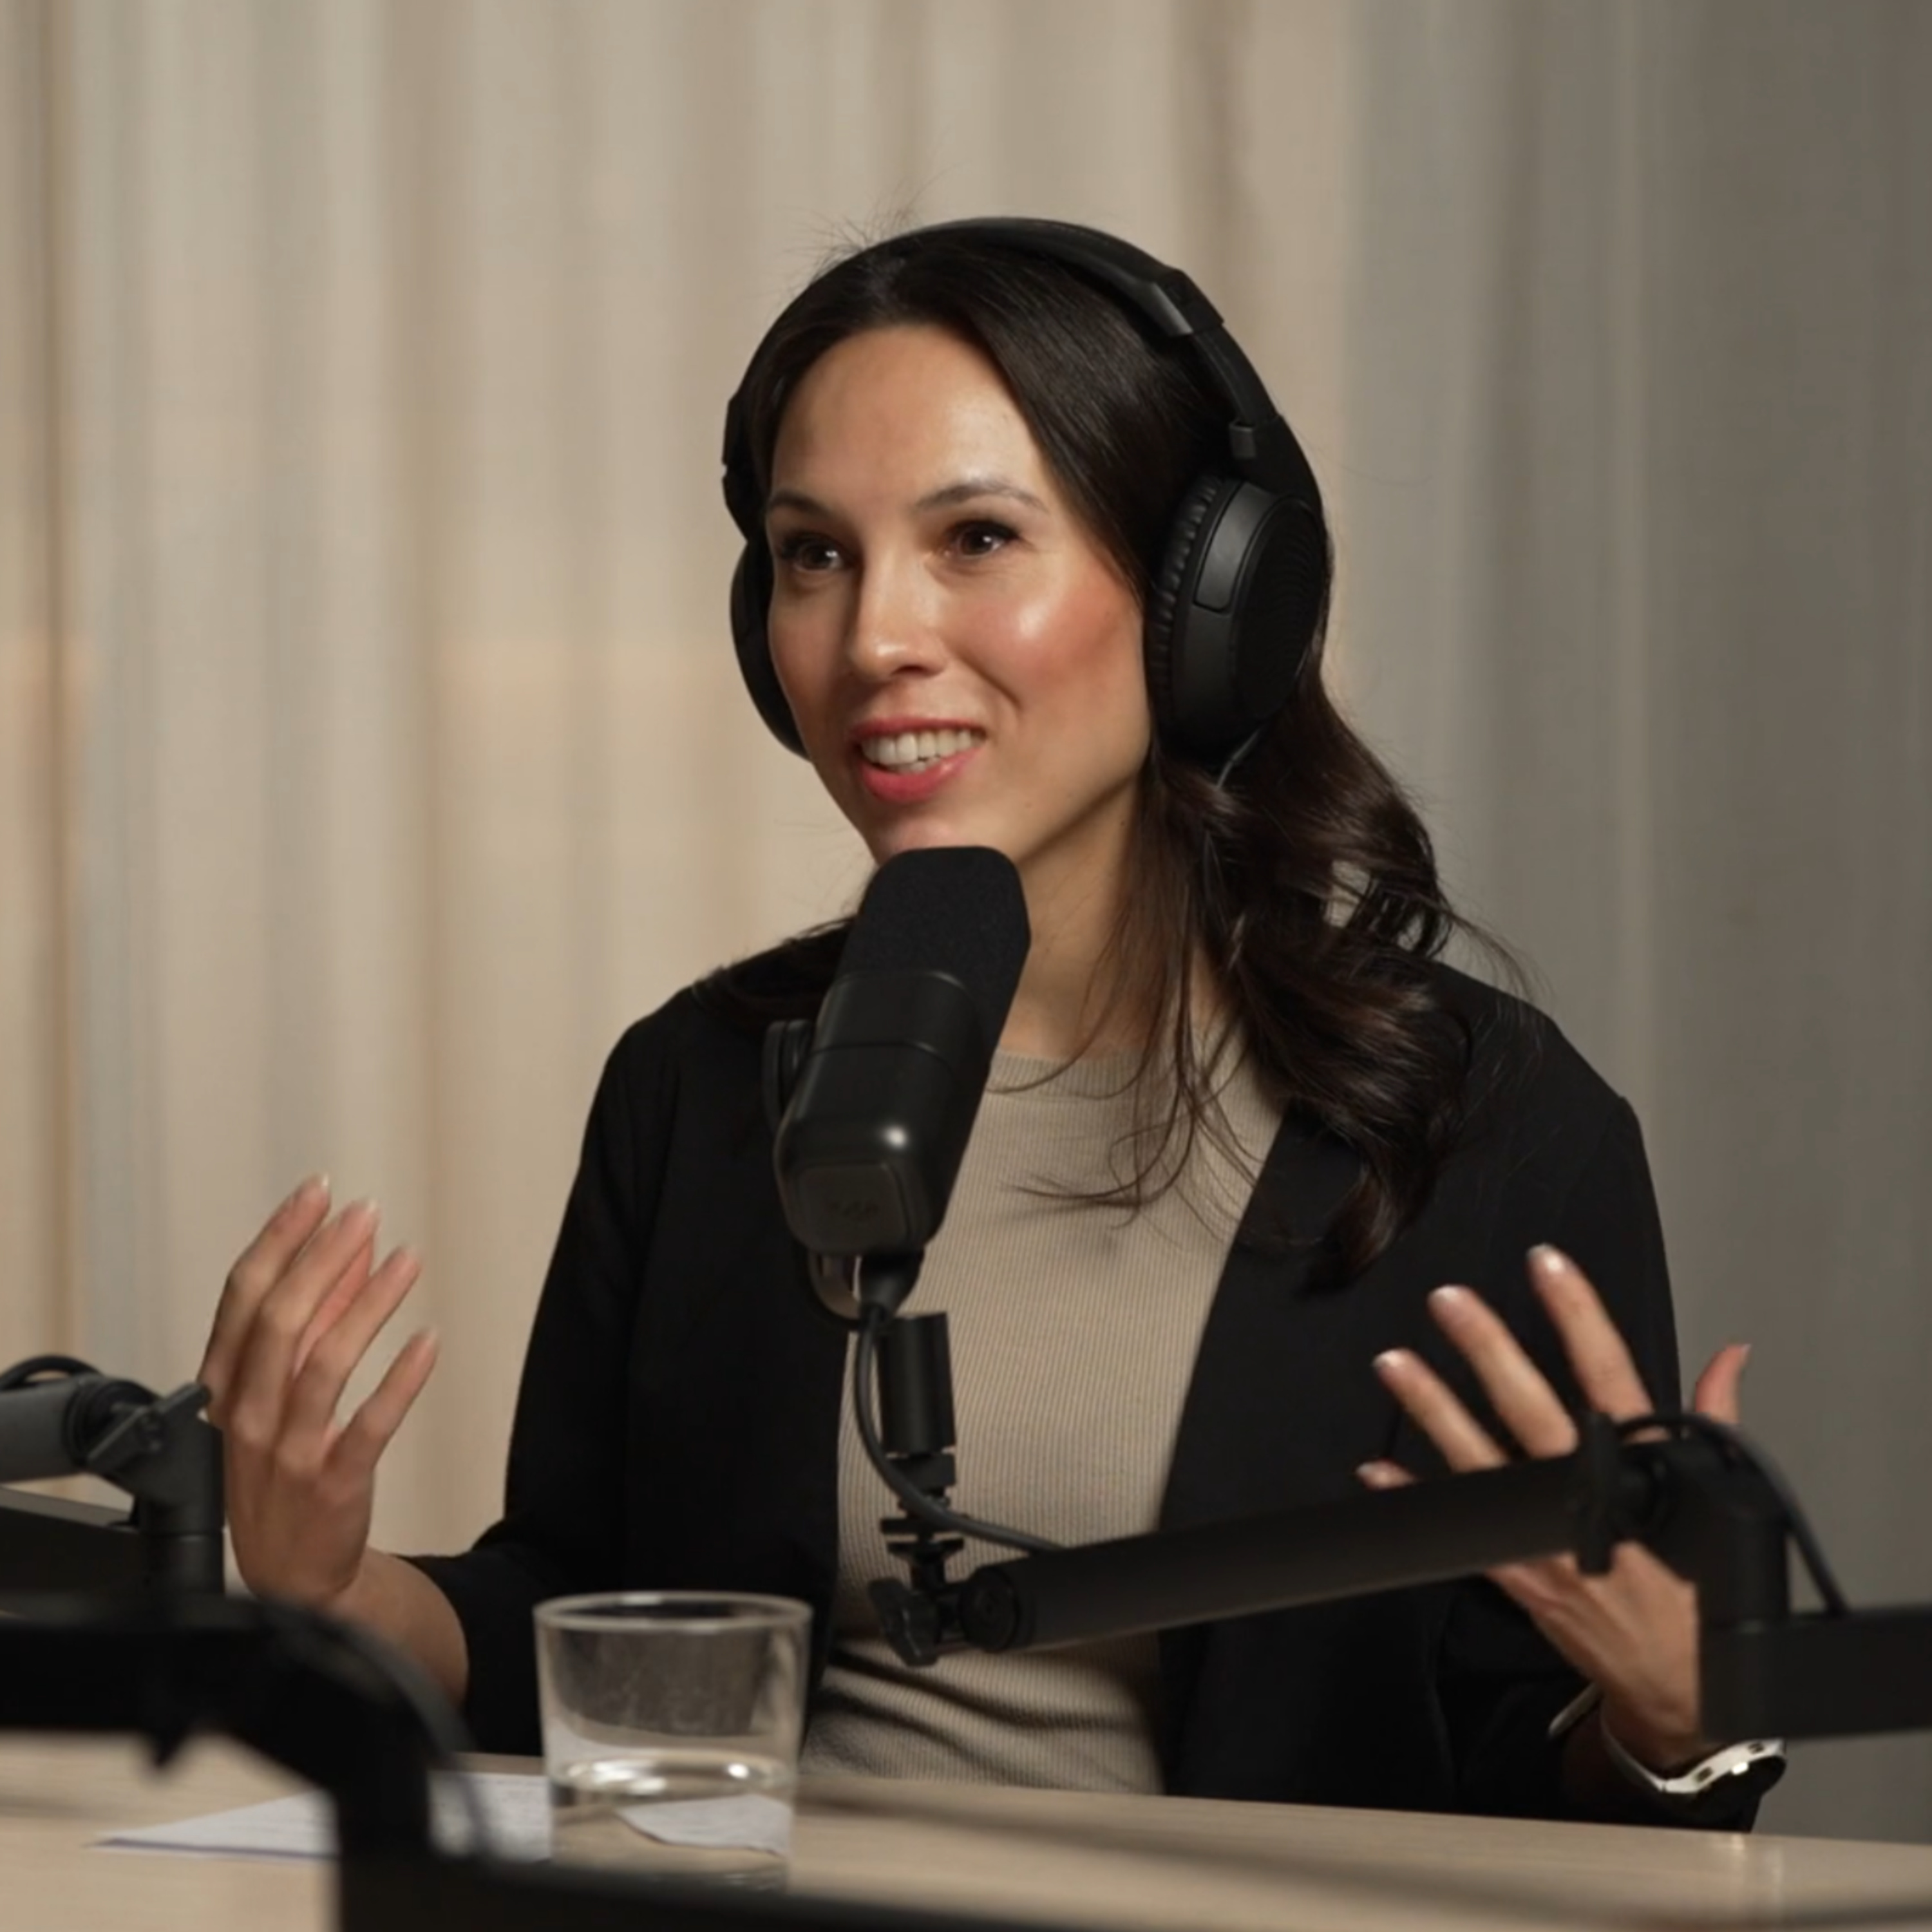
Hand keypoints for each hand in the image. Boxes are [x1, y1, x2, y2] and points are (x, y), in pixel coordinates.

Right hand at [198, 1176, 437, 1607]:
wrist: (294, 1572)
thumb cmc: (281, 1465)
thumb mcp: (277, 1392)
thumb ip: (309, 1323)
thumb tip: (345, 1250)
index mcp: (224, 1385)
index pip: (243, 1297)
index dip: (280, 1239)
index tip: (315, 1192)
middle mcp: (245, 1415)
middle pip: (280, 1320)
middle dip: (323, 1257)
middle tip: (365, 1213)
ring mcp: (285, 1452)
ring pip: (323, 1363)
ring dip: (367, 1304)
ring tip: (407, 1259)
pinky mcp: (333, 1483)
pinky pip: (369, 1424)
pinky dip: (400, 1381)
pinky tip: (429, 1342)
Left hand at [1361, 1244, 1748, 1771]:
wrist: (1687, 1690)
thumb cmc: (1702, 1592)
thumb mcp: (1721, 1501)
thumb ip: (1714, 1419)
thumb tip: (1729, 1354)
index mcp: (1646, 1477)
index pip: (1612, 1379)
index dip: (1579, 1317)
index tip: (1548, 1265)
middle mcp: (1593, 1506)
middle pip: (1534, 1415)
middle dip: (1490, 1353)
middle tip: (1451, 1303)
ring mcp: (1551, 1545)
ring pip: (1482, 1467)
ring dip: (1433, 1412)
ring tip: (1395, 1363)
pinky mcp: (1523, 1581)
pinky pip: (1461, 1534)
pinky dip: (1415, 1501)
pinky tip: (1377, 1468)